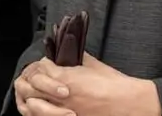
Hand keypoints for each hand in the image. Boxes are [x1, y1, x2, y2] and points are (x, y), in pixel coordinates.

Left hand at [15, 54, 160, 115]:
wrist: (129, 104)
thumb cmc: (115, 85)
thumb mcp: (94, 65)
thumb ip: (78, 59)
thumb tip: (72, 53)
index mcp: (66, 78)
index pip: (42, 68)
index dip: (42, 65)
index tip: (46, 64)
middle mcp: (61, 96)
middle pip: (32, 88)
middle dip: (32, 82)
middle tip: (37, 79)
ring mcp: (64, 111)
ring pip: (34, 106)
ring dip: (33, 99)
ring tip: (37, 96)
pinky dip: (44, 112)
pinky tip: (48, 108)